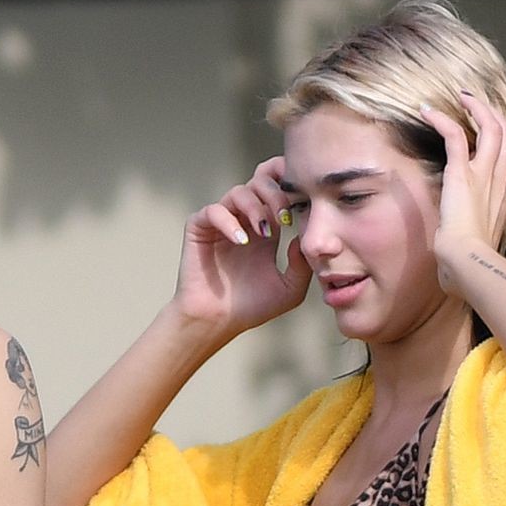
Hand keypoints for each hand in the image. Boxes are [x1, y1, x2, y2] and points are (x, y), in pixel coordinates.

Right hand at [173, 158, 312, 340]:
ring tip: (264, 232)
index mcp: (265, 229)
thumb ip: (302, 265)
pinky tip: (241, 241)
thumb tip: (305, 237)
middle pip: (260, 182)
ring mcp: (221, 223)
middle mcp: (243, 221)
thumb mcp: (290, 290)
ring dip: (255, 206)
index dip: (290, 185)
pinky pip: (213, 211)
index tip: (304, 200)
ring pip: (239, 192)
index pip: (278, 191)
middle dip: (276, 193)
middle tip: (285, 218)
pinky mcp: (199, 229)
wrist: (217, 323)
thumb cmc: (250, 308)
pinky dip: (228, 221)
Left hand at [422, 92, 505, 287]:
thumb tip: (455, 278)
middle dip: (497, 118)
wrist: (468, 266)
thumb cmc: (468, 273)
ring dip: (477, 109)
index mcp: (504, 203)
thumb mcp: (474, 263)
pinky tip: (426, 111)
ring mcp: (484, 176)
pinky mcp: (462, 172)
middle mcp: (499, 184)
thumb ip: (468, 261)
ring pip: (492, 127)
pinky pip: (455, 134)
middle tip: (478, 107)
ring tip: (462, 97)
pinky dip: (442, 119)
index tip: (505, 145)